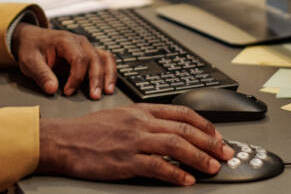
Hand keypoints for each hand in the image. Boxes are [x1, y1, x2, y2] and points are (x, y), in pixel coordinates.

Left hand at [12, 23, 115, 98]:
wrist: (31, 39)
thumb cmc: (31, 48)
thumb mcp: (30, 61)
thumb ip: (41, 74)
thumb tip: (53, 89)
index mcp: (65, 40)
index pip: (79, 58)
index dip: (76, 77)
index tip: (67, 92)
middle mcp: (80, 42)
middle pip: (95, 58)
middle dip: (96, 79)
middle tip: (94, 97)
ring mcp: (86, 47)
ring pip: (105, 58)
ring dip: (108, 75)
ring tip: (108, 92)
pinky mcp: (89, 53)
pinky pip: (105, 59)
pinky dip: (110, 71)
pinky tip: (109, 85)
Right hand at [37, 104, 235, 185]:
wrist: (63, 140)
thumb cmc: (88, 131)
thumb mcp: (120, 117)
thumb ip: (144, 122)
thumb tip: (169, 131)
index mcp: (140, 111)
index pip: (181, 112)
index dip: (204, 124)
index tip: (217, 135)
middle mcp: (140, 122)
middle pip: (184, 128)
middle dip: (210, 142)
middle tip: (226, 153)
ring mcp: (133, 140)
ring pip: (175, 145)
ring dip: (199, 156)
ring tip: (213, 167)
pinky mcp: (125, 160)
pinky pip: (156, 166)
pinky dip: (175, 173)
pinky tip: (186, 179)